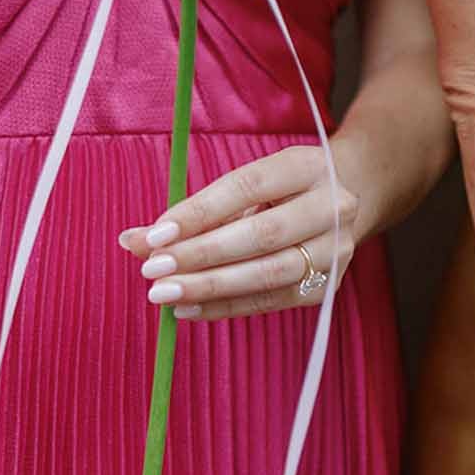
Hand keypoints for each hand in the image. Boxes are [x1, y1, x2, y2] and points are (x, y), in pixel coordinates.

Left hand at [118, 145, 357, 319]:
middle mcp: (333, 205)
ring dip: (211, 286)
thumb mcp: (244, 186)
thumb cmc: (278, 191)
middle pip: (263, 234)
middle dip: (201, 254)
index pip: (248, 186)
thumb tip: (132, 240)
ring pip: (270, 272)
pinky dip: (227, 307)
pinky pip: (273, 300)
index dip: (200, 212)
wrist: (342, 202)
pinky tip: (189, 308)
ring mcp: (336, 248)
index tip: (155, 235)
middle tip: (153, 270)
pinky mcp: (329, 283)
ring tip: (165, 293)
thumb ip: (193, 212)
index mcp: (308, 166)